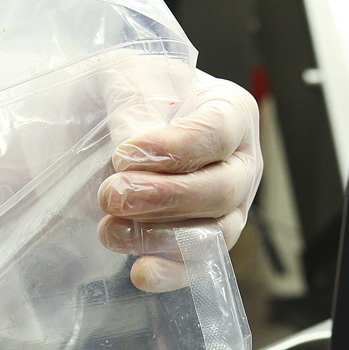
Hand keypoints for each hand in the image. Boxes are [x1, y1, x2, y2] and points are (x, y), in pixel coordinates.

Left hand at [97, 70, 261, 292]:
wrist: (108, 123)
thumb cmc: (130, 92)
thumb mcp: (128, 76)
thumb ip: (136, 104)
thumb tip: (135, 151)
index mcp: (231, 112)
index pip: (218, 134)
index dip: (175, 149)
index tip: (124, 154)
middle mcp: (240, 164)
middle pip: (221, 190)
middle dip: (164, 197)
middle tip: (112, 194)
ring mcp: (228, 209)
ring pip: (215, 234)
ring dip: (161, 237)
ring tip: (110, 230)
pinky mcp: (204, 244)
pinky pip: (198, 267)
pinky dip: (170, 273)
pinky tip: (140, 272)